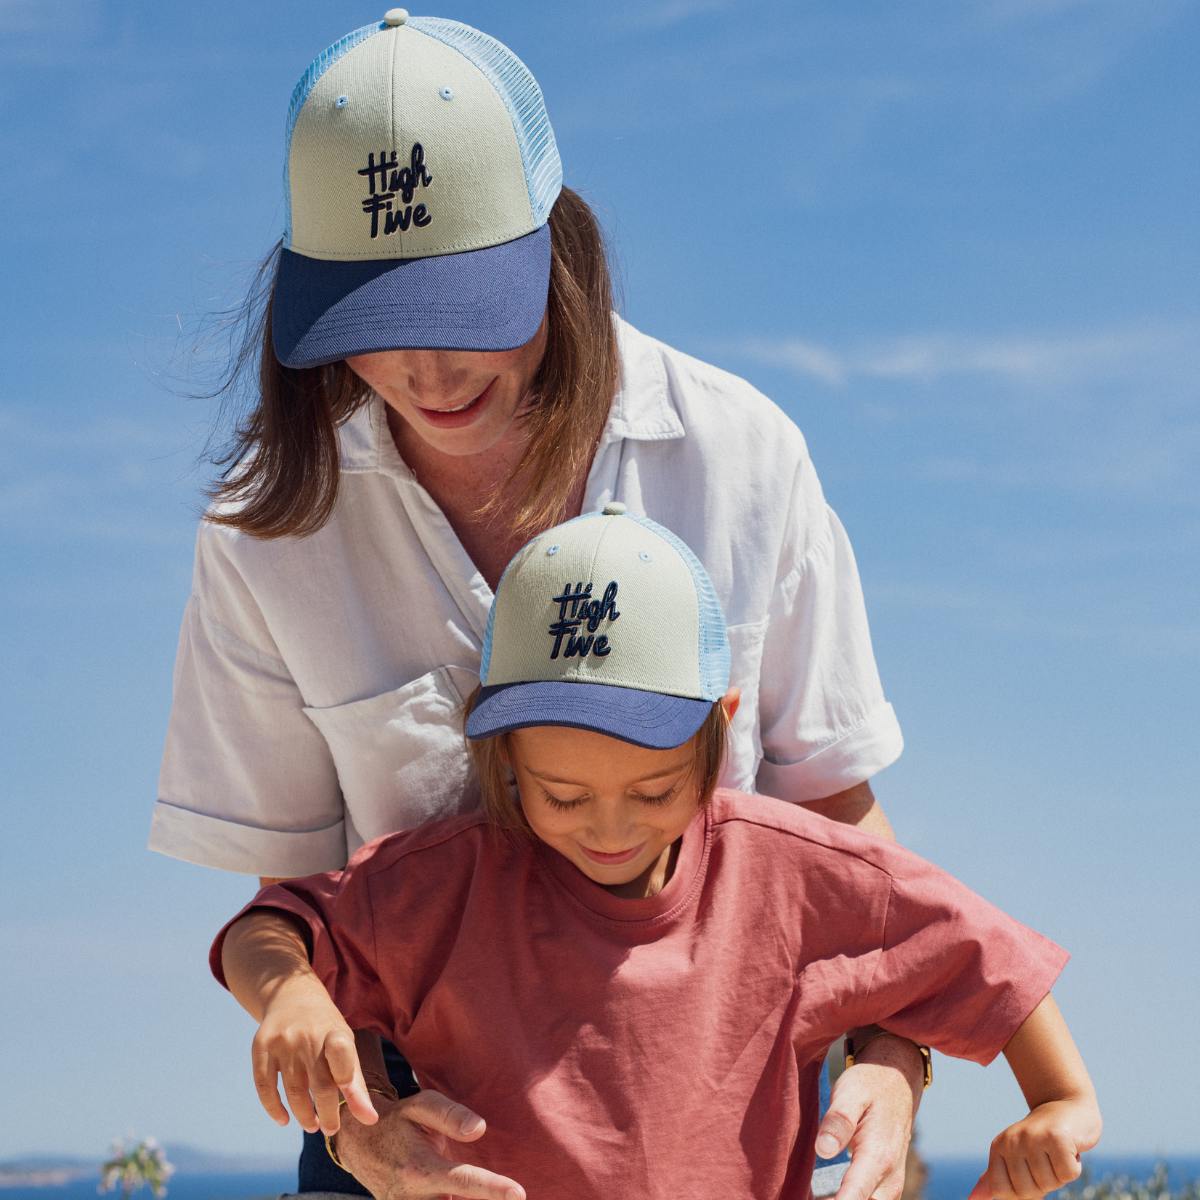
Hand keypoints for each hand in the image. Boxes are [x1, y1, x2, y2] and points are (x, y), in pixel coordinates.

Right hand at [251, 974, 377, 1134]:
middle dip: (327, 1113)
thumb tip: (371, 1120)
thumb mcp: (346, 1045)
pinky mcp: (261, 1046)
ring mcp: (283, 1041)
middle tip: (331, 1130)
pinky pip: (264, 1086)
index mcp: (334, 1032)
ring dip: (303, 1115)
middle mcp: (308, 1036)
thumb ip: (356, 1083)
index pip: (341, 1052)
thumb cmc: (326, 1030)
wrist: (292, 996)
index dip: (345, 1075)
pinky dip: (273, 1108)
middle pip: (320, 1083)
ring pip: (293, 1091)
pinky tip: (283, 1119)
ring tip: (312, 1126)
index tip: (346, 1095)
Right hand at [335, 1088, 525, 1199]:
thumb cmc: (397, 1121)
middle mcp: (413, 1199)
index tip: (518, 1194)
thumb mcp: (420, 1106)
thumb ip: (450, 1115)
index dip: (493, 1190)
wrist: (359, 1145)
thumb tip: (480, 1128)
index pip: (464, 1181)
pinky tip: (466, 1195)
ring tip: (497, 1196)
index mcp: (421, 1169)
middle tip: (512, 1197)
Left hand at [817, 1034, 924, 1199]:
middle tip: (802, 1195)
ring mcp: (891, 1182)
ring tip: (813, 1195)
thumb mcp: (851, 1092)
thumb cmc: (870, 1084)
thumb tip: (822, 1150)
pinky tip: (826, 1196)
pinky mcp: (887, 1182)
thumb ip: (838, 1121)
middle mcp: (889, 1177)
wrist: (898, 1080)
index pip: (854, 1198)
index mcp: (878, 1157)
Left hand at [967, 1098, 1101, 1198]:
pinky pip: (1068, 1174)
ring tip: (1057, 1151)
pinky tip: (1069, 1147)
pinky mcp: (1057, 1137)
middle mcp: (1012, 1141)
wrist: (1067, 1105)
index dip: (1021, 1192)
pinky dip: (1074, 1166)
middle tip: (1047, 1159)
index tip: (1030, 1172)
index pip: (1001, 1191)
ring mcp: (1033, 1138)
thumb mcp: (1014, 1155)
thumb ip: (996, 1178)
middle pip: (1027, 1192)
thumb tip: (972, 1199)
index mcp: (998, 1147)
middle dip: (1043, 1184)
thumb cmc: (1041, 1138)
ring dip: (1059, 1174)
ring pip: (1050, 1184)